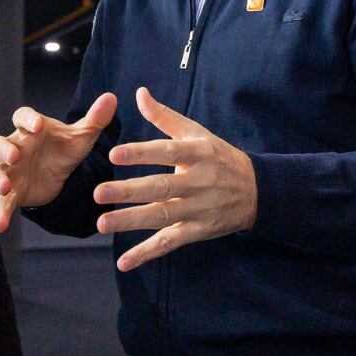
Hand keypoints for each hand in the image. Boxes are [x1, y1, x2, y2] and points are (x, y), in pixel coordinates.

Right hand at [0, 92, 117, 231]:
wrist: (62, 177)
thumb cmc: (66, 150)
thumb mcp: (83, 137)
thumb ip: (95, 119)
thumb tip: (112, 97)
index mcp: (31, 130)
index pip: (21, 117)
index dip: (26, 119)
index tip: (36, 125)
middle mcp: (16, 148)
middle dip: (4, 149)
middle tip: (16, 155)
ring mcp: (11, 171)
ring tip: (6, 187)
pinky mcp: (13, 193)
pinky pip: (1, 202)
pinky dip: (0, 213)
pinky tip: (0, 226)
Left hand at [93, 87, 257, 272]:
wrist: (257, 191)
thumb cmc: (219, 157)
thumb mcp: (197, 133)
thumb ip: (165, 117)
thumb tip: (139, 94)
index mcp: (197, 154)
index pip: (167, 151)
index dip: (141, 153)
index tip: (114, 154)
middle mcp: (198, 182)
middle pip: (161, 187)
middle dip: (129, 191)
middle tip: (98, 192)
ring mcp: (198, 209)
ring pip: (162, 216)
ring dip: (132, 221)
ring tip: (102, 224)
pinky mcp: (198, 231)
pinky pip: (170, 243)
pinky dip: (147, 254)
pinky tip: (124, 262)